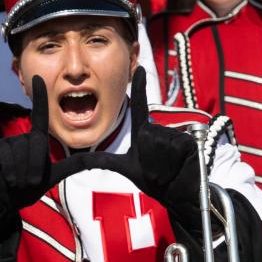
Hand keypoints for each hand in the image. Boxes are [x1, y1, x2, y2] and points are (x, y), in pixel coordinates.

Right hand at [0, 76, 101, 233]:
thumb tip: (102, 158)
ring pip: (23, 153)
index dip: (40, 96)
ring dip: (24, 174)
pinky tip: (7, 179)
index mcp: (36, 140)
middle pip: (37, 143)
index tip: (40, 78)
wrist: (3, 204)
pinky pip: (9, 158)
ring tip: (17, 181)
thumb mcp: (54, 175)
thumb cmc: (27, 189)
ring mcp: (6, 142)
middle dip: (38, 167)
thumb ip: (76, 164)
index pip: (39, 115)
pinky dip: (12, 173)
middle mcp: (21, 137)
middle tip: (30, 181)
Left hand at [104, 67, 204, 234]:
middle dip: (149, 157)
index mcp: (144, 133)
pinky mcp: (186, 142)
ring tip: (167, 168)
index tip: (140, 69)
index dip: (139, 87)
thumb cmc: (155, 179)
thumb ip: (102, 161)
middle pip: (147, 135)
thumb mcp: (126, 169)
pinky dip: (175, 162)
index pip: (139, 107)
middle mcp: (158, 130)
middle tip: (156, 169)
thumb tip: (74, 160)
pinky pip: (175, 149)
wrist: (180, 192)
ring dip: (161, 163)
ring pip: (159, 144)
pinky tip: (179, 166)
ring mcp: (174, 134)